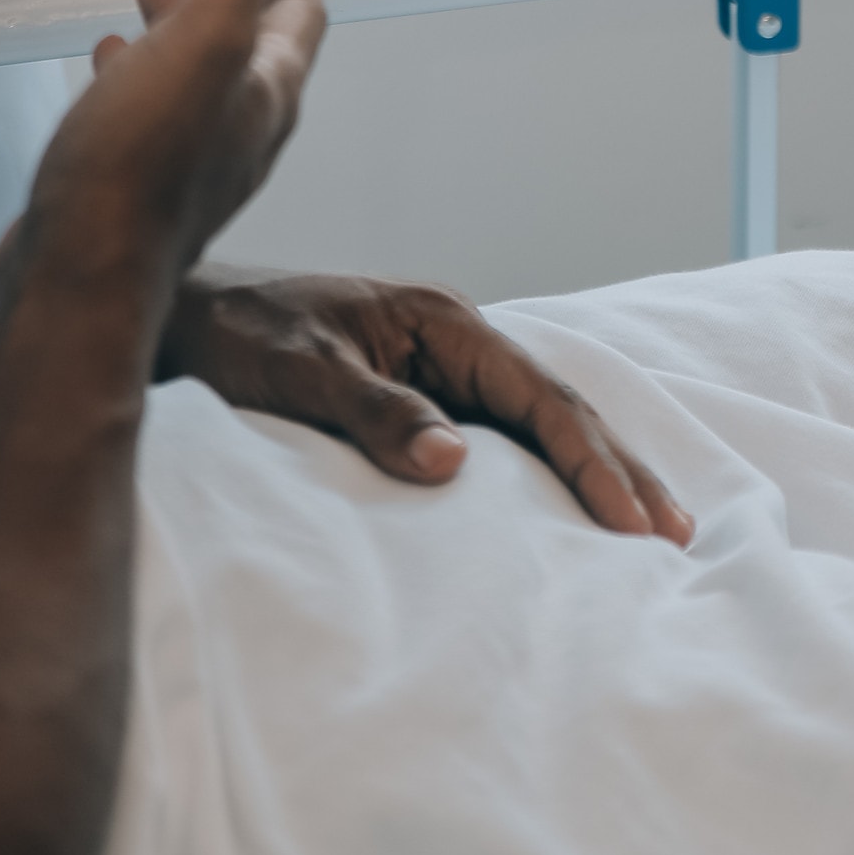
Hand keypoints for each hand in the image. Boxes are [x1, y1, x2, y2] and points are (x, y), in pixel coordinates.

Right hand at [0, 0, 324, 319]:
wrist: (81, 271)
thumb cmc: (142, 165)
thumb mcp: (203, 36)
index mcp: (267, 91)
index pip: (299, 9)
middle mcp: (241, 128)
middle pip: (252, 39)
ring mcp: (193, 159)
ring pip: (198, 73)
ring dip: (182, 22)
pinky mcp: (142, 181)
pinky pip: (152, 108)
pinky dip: (138, 68)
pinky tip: (110, 59)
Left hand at [162, 266, 697, 546]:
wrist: (179, 321)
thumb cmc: (232, 337)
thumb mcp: (296, 373)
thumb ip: (373, 412)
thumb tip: (455, 461)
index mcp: (439, 320)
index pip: (538, 395)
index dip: (589, 458)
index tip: (628, 518)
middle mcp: (454, 340)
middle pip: (559, 407)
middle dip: (620, 467)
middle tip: (675, 533)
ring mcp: (443, 370)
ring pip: (541, 423)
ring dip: (597, 472)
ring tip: (653, 527)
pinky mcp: (424, 399)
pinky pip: (505, 439)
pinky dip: (550, 474)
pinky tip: (577, 512)